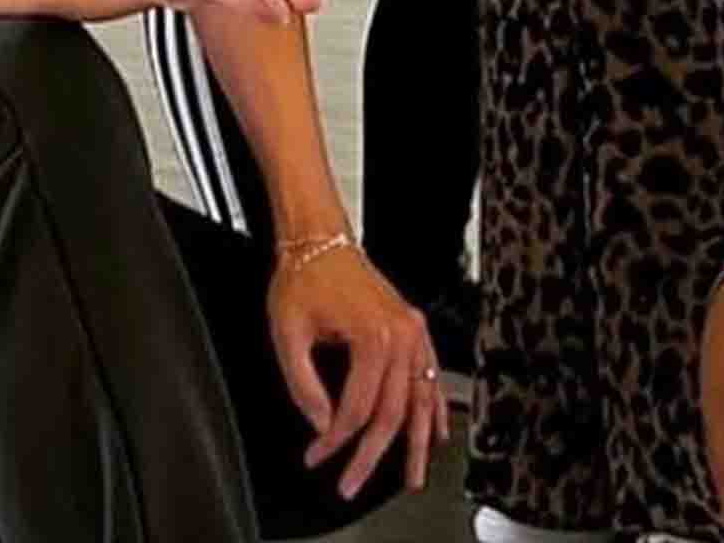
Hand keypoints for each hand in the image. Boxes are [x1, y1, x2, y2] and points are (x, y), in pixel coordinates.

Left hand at [269, 240, 443, 501]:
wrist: (320, 241)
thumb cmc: (305, 277)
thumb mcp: (289, 334)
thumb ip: (304, 385)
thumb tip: (320, 422)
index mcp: (373, 336)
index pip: (357, 409)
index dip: (335, 440)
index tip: (318, 455)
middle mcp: (401, 335)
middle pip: (393, 412)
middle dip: (373, 455)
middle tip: (354, 483)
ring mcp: (412, 331)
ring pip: (421, 399)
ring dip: (417, 442)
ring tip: (413, 475)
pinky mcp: (413, 328)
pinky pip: (431, 375)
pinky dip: (434, 406)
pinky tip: (435, 429)